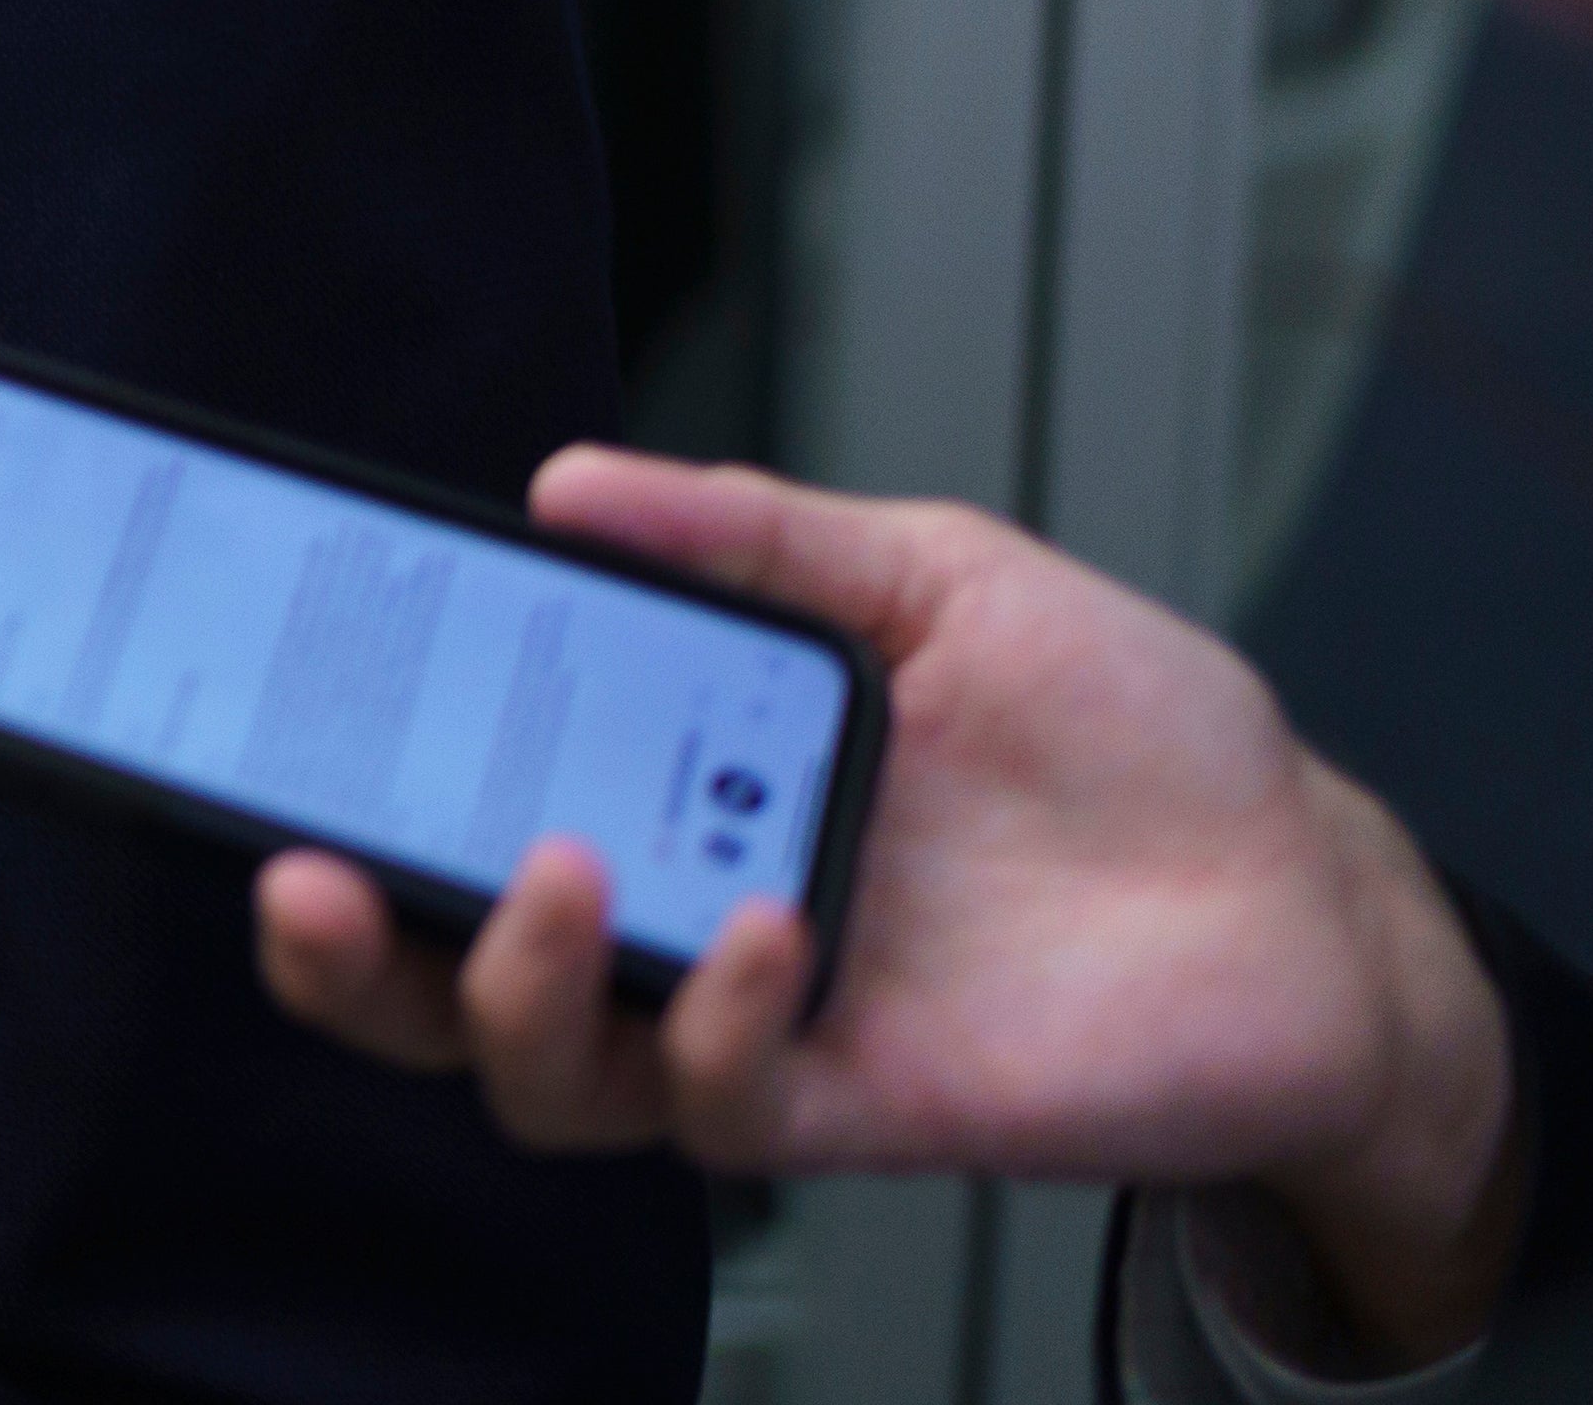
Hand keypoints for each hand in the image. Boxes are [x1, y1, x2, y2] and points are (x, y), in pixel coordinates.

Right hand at [247, 447, 1526, 1366]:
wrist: (1308, 891)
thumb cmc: (1133, 736)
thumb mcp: (933, 576)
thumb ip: (752, 536)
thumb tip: (568, 485)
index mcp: (677, 787)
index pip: (465, 807)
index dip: (351, 789)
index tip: (285, 719)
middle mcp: (686, 915)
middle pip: (448, 980)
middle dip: (343, 952)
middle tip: (309, 874)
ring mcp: (762, 1019)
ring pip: (553, 1073)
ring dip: (509, 986)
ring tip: (551, 873)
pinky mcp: (857, 1103)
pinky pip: (724, 1108)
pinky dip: (709, 1022)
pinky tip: (755, 934)